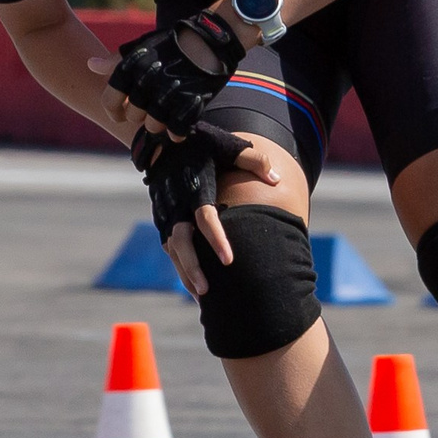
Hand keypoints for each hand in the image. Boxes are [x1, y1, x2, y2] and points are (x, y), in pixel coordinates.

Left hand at [94, 10, 244, 138]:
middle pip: (133, 116)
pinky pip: (176, 129)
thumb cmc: (171, 44)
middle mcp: (146, 83)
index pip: (109, 101)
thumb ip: (114, 61)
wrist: (210, 39)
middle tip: (151, 106)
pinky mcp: (190, 104)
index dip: (113, 111)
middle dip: (140, 113)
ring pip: (153, 126)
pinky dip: (176, 132)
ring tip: (166, 113)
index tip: (119, 114)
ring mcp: (168, 95)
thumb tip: (90, 65)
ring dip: (158, 123)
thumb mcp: (141, 47)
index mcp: (131, 68)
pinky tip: (178, 126)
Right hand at [134, 122, 277, 294]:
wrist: (161, 140)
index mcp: (194, 189)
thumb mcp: (226, 144)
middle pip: (181, 243)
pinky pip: (170, 249)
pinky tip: (194, 283)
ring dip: (186, 274)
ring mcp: (165, 214)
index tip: (230, 260)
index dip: (216, 240)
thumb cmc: (199, 144)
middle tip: (208, 291)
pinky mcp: (162, 220)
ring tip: (203, 297)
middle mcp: (176, 205)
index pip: (204, 219)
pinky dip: (181, 266)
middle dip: (193, 268)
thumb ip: (253, 160)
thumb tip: (276, 178)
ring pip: (173, 251)